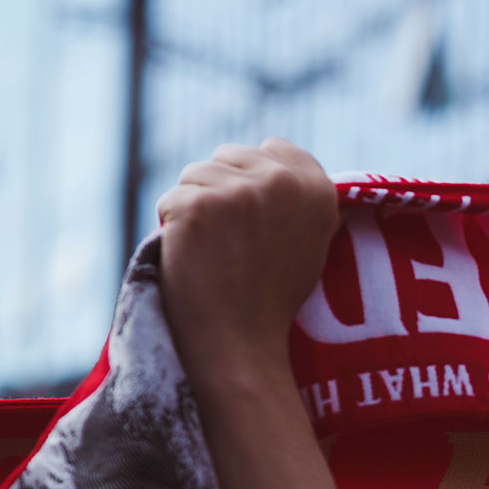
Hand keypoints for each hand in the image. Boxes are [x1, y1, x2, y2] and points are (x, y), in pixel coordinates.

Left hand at [157, 138, 339, 367]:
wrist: (241, 341)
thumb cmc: (271, 297)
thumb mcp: (309, 240)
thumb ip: (298, 198)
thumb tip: (275, 161)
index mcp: (319, 189)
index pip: (274, 148)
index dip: (254, 176)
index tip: (251, 214)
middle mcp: (284, 183)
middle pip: (228, 156)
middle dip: (220, 189)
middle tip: (229, 239)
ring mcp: (240, 191)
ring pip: (194, 174)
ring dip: (194, 207)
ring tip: (213, 250)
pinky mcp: (199, 205)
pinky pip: (170, 200)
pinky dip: (171, 228)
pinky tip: (193, 257)